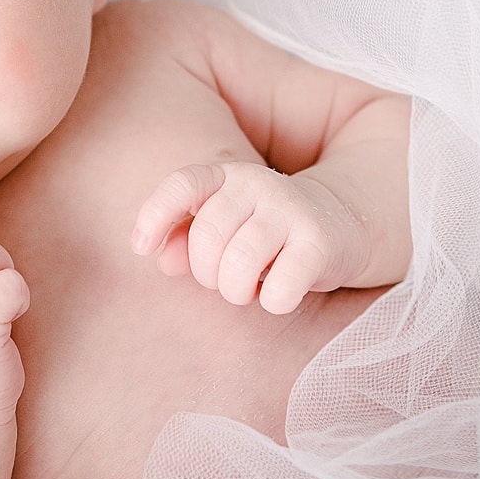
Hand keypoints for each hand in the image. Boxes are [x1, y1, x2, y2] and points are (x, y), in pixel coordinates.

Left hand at [129, 162, 369, 313]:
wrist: (339, 223)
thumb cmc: (264, 232)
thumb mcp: (223, 228)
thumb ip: (184, 239)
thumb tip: (162, 259)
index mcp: (225, 176)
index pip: (182, 185)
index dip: (155, 215)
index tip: (140, 248)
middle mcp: (257, 184)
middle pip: (207, 237)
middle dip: (207, 273)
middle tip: (226, 279)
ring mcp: (290, 209)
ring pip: (238, 264)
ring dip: (237, 291)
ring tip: (250, 286)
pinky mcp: (319, 241)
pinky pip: (280, 288)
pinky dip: (273, 301)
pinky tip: (281, 291)